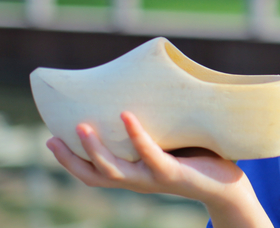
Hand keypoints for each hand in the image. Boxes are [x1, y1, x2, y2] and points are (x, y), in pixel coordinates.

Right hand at [46, 111, 247, 206]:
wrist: (228, 186)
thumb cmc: (199, 160)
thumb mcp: (170, 143)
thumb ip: (154, 128)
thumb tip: (140, 94)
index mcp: (134, 176)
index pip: (93, 174)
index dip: (70, 161)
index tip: (50, 140)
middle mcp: (138, 181)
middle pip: (95, 176)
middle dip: (71, 159)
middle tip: (52, 138)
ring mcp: (153, 179)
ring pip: (115, 170)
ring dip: (95, 149)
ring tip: (81, 127)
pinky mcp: (171, 173)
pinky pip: (150, 154)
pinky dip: (137, 135)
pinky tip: (127, 116)